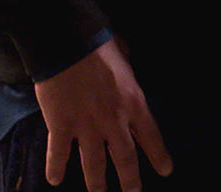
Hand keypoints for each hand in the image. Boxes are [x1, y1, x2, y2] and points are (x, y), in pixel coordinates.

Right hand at [33, 38, 172, 191]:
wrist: (67, 42)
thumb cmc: (96, 43)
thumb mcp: (123, 53)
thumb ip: (126, 64)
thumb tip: (125, 58)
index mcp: (133, 102)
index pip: (151, 135)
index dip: (159, 155)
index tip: (165, 171)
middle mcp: (113, 120)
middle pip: (125, 159)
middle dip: (130, 181)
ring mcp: (87, 126)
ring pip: (94, 165)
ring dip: (97, 184)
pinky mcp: (61, 125)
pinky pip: (58, 154)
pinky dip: (56, 168)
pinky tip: (54, 180)